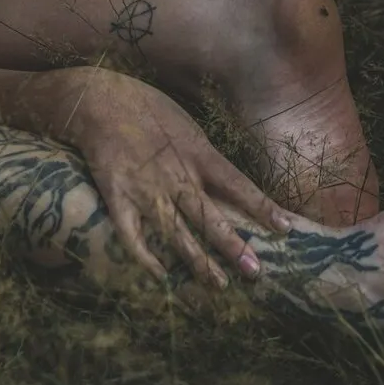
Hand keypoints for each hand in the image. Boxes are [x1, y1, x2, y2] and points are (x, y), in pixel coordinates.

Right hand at [57, 69, 290, 288]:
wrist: (98, 100)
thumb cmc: (146, 106)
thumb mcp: (187, 124)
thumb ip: (204, 154)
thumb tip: (225, 180)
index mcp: (197, 153)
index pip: (238, 185)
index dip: (262, 207)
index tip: (285, 229)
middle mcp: (176, 176)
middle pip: (209, 217)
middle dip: (233, 247)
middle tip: (254, 273)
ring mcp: (146, 190)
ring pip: (176, 233)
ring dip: (198, 261)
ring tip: (218, 285)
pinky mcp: (117, 198)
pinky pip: (132, 236)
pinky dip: (145, 259)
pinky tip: (161, 277)